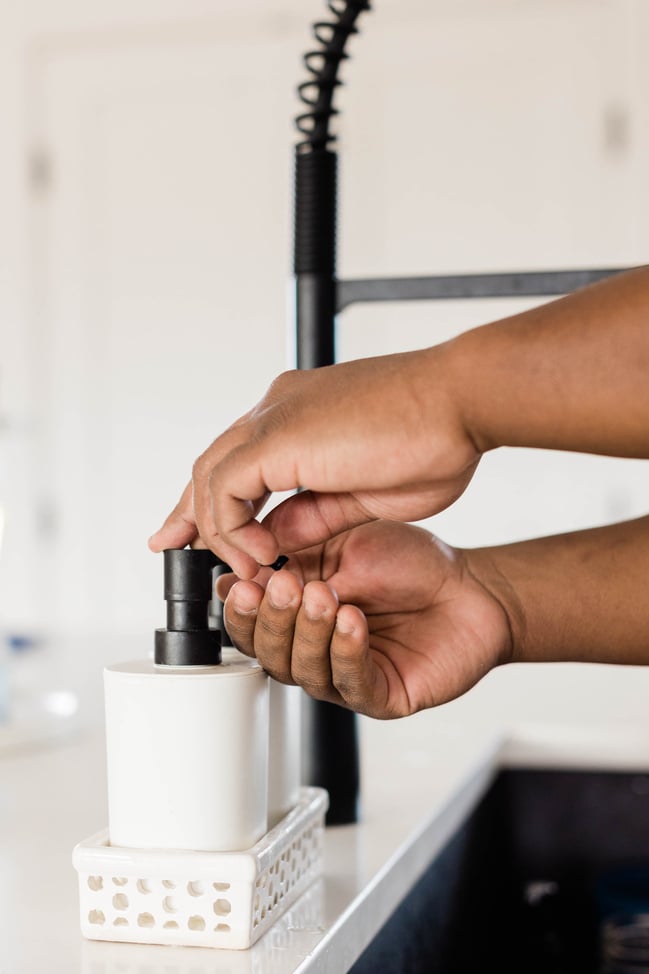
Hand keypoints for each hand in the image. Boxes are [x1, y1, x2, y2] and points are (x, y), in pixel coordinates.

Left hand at [149, 346, 479, 578]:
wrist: (464, 403)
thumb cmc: (436, 440)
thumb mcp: (360, 495)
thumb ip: (311, 514)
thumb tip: (272, 538)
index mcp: (299, 417)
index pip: (237, 461)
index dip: (213, 501)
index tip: (198, 536)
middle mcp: (279, 408)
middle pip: (211, 464)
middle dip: (189, 513)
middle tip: (173, 549)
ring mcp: (275, 416)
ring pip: (209, 474)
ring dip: (219, 529)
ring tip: (247, 568)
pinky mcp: (278, 434)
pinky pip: (224, 487)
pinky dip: (231, 526)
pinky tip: (261, 553)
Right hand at [216, 521, 510, 718]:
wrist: (474, 587)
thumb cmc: (412, 565)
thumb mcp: (346, 545)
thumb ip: (298, 556)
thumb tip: (246, 565)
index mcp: (298, 615)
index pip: (252, 624)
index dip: (241, 608)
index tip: (242, 583)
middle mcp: (315, 650)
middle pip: (270, 653)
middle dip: (271, 619)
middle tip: (281, 587)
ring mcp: (345, 676)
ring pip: (304, 670)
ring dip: (307, 632)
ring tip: (320, 598)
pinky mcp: (381, 695)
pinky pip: (351, 681)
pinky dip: (345, 650)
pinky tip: (350, 621)